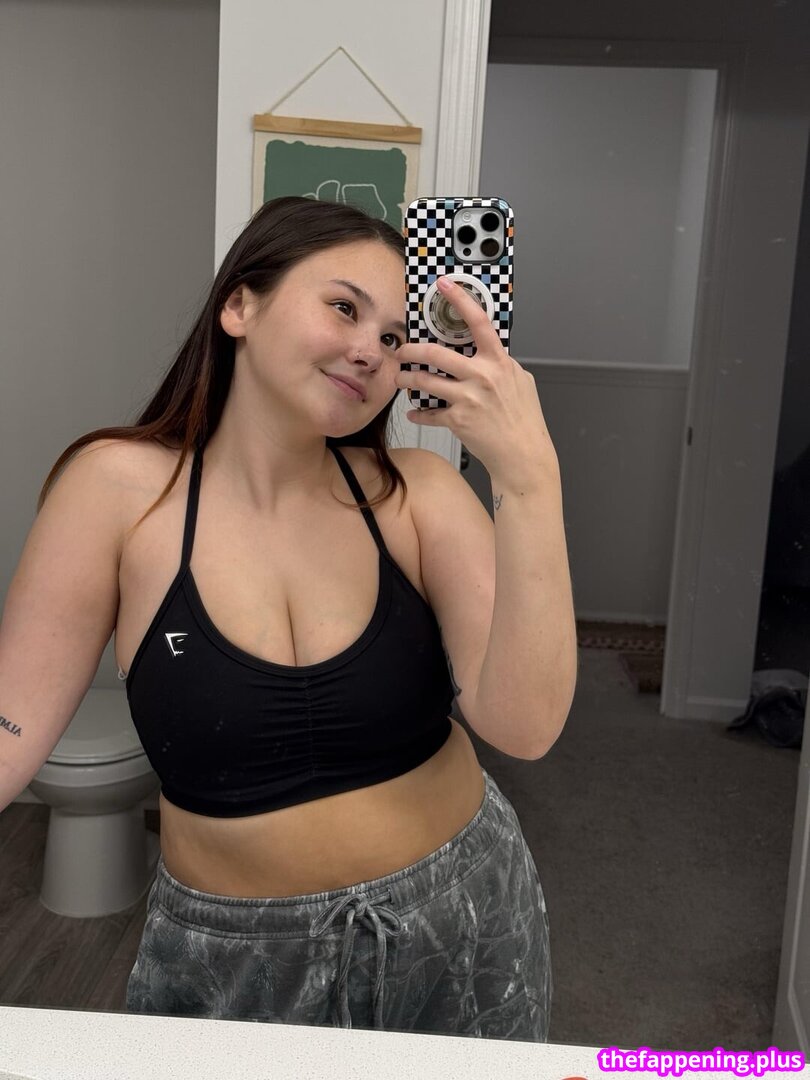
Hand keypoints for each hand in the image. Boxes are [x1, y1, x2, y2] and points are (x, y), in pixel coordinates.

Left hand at [394, 276, 556, 480]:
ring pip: (425, 382)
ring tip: (401, 379)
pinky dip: (419, 413)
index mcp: (499, 362)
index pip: (479, 322)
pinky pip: (430, 413)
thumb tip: (491, 355)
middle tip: (402, 350)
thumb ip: (503, 365)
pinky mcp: (458, 420)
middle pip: (436, 353)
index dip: (460, 299)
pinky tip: (415, 412)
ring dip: (407, 380)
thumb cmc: (525, 420)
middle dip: (412, 350)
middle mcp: (482, 376)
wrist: (524, 454)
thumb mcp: (521, 383)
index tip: (445, 285)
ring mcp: (468, 398)